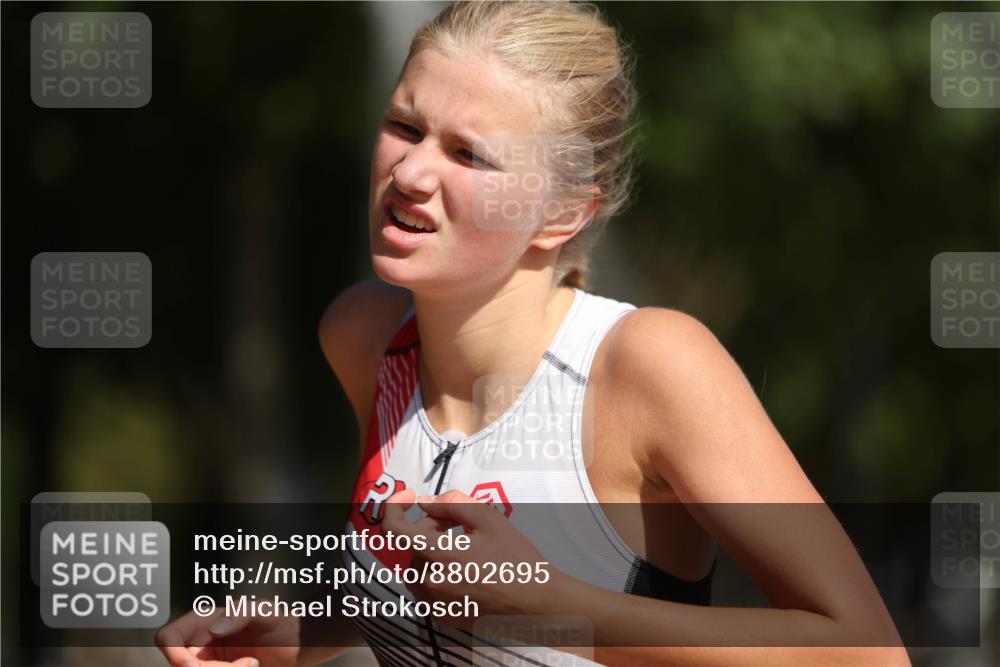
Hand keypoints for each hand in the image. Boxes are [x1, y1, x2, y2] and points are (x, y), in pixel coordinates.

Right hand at [155, 608, 301, 666]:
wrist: (292, 646)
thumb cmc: (278, 623)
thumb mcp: (267, 612)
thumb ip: (242, 612)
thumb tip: (214, 627)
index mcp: (204, 620)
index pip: (168, 637)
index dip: (174, 655)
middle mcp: (200, 643)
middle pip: (184, 666)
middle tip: (246, 664)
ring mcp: (206, 661)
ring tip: (251, 664)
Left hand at [382, 488, 566, 630]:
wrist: (536, 602)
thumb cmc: (515, 559)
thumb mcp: (488, 519)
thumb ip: (452, 503)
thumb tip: (426, 501)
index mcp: (439, 555)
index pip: (393, 530)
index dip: (395, 507)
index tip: (408, 498)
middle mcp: (430, 582)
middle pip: (414, 545)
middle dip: (431, 528)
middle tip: (459, 526)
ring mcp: (434, 603)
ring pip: (418, 566)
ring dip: (432, 551)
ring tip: (463, 549)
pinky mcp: (441, 616)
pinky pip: (427, 587)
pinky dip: (438, 573)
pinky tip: (464, 571)